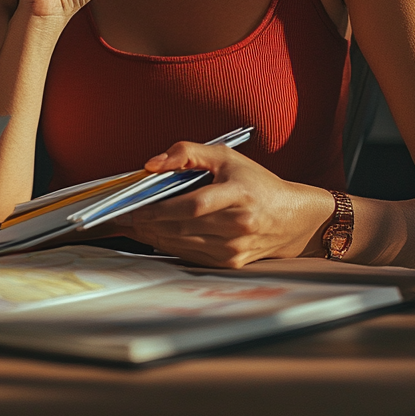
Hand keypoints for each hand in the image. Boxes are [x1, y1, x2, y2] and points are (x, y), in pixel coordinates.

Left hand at [114, 143, 334, 267]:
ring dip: (154, 235)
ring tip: (133, 225)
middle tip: (122, 218)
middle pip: (182, 227)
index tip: (133, 207)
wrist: (292, 219)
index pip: (192, 205)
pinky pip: (190, 255)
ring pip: (182, 244)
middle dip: (148, 223)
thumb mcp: (225, 156)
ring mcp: (234, 249)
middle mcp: (238, 225)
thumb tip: (151, 165)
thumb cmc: (255, 182)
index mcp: (238, 195)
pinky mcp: (230, 263)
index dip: (160, 208)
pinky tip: (155, 234)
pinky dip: (169, 245)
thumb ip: (187, 152)